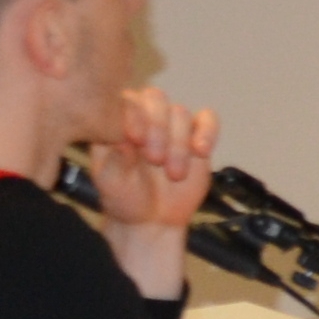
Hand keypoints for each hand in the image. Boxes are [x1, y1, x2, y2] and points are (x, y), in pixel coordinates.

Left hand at [86, 88, 218, 300]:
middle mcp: (145, 116)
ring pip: (180, 113)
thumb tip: (124, 140)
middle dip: (158, 128)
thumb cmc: (124, 199)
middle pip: (156, 99)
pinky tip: (200, 152)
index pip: (127, 100)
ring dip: (178, 143)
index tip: (135, 142)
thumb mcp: (111, 183)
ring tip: (174, 174)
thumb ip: (115, 160)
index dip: (134, 117)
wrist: (152, 220)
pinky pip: (208, 120)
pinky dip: (208, 132)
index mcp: (118, 120)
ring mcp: (172, 125)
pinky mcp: (197, 136)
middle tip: (155, 160)